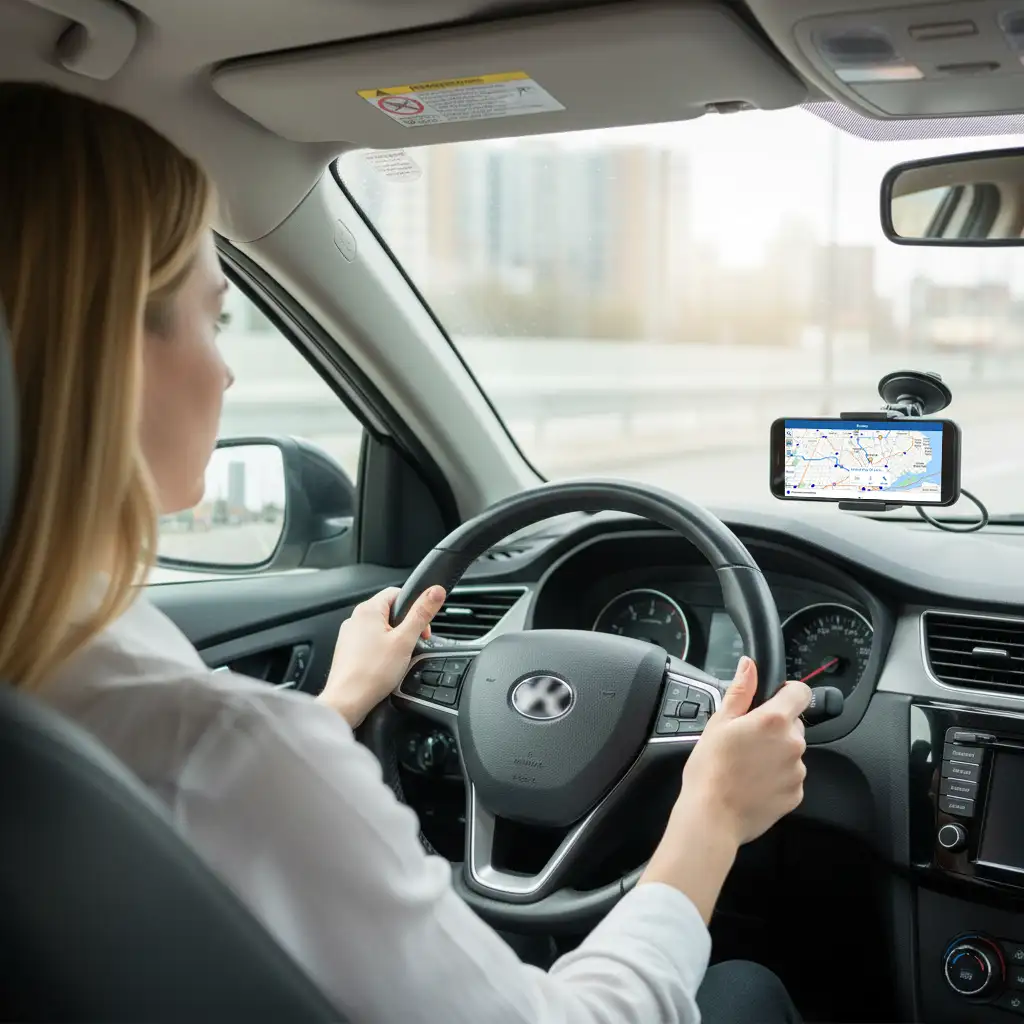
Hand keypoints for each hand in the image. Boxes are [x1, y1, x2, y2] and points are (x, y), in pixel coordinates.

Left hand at [318, 585, 445, 727]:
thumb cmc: (371, 673)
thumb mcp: (405, 640)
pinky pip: (370, 643)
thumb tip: (435, 591)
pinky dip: (381, 651)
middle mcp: (355, 619)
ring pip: (380, 629)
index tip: (423, 626)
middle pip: (389, 612)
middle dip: (406, 627)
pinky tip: (385, 666)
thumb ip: (421, 613)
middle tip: (412, 645)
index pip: (397, 593)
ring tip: (398, 659)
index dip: (415, 607)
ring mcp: (349, 636)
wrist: (347, 702)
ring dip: (394, 640)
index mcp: (368, 610)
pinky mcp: (348, 651)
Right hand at [677, 656, 810, 846]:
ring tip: (747, 765)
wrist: (712, 816)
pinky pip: (791, 777)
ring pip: (792, 751)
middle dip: (776, 727)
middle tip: (747, 739)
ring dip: (776, 753)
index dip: (787, 692)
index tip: (773, 700)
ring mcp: (797, 771)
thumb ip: (740, 691)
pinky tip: (753, 782)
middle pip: (794, 723)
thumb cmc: (710, 769)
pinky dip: (777, 777)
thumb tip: (749, 665)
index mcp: (774, 720)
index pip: (801, 692)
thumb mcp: (719, 723)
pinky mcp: (797, 794)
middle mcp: (793, 743)